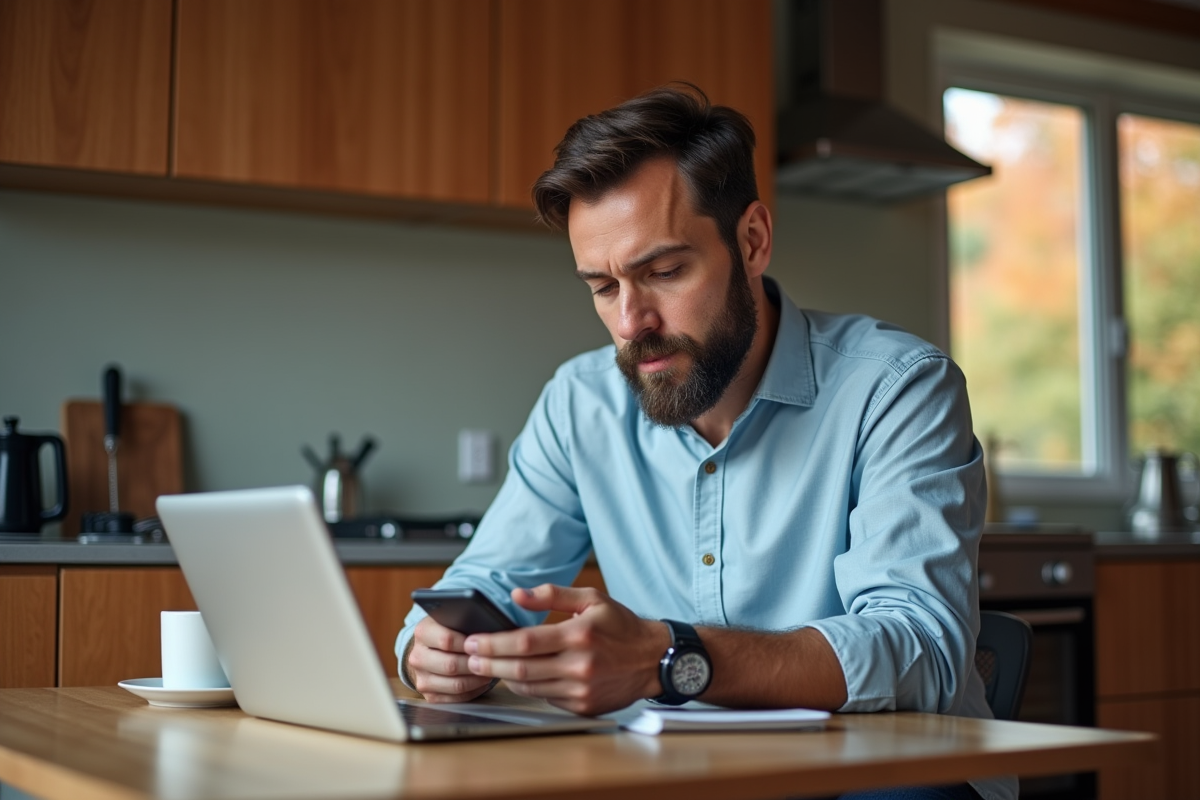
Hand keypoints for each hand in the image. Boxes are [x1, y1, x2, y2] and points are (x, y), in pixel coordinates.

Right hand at [406, 616, 497, 702]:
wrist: (426, 650)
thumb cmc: (446, 631)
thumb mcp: (450, 619)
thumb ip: (464, 621)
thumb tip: (489, 629)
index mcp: (422, 633)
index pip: (447, 640)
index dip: (469, 644)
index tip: (484, 643)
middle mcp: (417, 657)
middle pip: (451, 665)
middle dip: (475, 664)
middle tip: (491, 660)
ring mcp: (421, 678)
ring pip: (455, 685)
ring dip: (477, 680)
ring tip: (490, 671)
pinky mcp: (429, 696)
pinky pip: (456, 698)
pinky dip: (473, 691)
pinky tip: (481, 682)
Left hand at [463, 584, 669, 715]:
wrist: (653, 659)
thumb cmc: (622, 626)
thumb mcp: (591, 599)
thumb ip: (552, 595)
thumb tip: (517, 595)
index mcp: (578, 635)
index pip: (523, 642)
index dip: (492, 644)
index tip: (472, 641)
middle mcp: (579, 666)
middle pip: (520, 668)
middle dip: (488, 663)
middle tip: (468, 657)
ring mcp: (581, 690)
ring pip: (529, 687)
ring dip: (504, 677)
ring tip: (487, 666)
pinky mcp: (583, 706)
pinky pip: (546, 698)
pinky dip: (528, 688)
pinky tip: (519, 677)